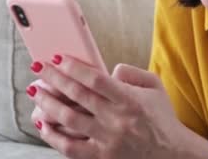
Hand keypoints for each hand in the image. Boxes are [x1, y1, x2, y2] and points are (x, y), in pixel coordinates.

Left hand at [27, 55, 187, 158]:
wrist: (171, 154)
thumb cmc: (161, 118)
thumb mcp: (155, 87)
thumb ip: (132, 72)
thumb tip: (109, 69)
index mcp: (130, 100)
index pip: (96, 79)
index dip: (74, 67)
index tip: (59, 58)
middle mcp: (116, 120)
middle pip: (77, 95)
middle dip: (54, 78)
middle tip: (38, 67)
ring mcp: (107, 140)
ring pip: (69, 120)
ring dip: (48, 103)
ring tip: (36, 91)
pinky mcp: (100, 157)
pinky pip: (70, 147)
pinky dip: (53, 136)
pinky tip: (42, 124)